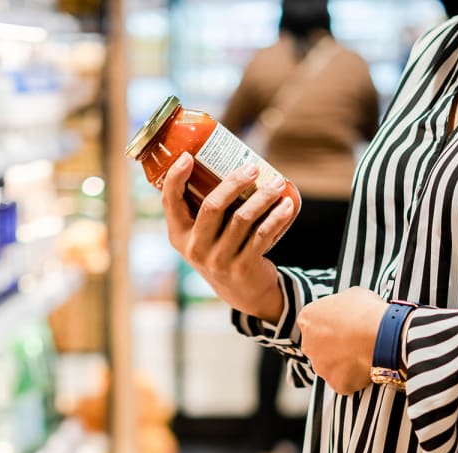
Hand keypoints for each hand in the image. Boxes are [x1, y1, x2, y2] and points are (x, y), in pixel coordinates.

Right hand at [162, 152, 294, 322]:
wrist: (243, 292)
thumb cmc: (223, 250)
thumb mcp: (204, 235)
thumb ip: (205, 208)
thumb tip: (225, 160)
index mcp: (179, 236)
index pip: (169, 203)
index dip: (175, 178)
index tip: (187, 156)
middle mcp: (195, 249)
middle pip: (212, 206)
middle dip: (234, 182)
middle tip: (252, 167)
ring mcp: (218, 260)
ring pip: (242, 218)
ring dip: (263, 197)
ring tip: (277, 183)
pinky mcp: (243, 268)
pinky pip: (262, 235)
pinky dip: (277, 217)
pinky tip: (287, 205)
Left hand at [298, 287, 389, 394]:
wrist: (381, 335)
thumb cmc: (367, 311)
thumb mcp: (352, 295)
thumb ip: (342, 304)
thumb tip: (347, 309)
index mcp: (307, 319)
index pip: (314, 322)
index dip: (332, 323)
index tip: (346, 324)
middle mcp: (308, 344)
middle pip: (320, 346)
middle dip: (335, 344)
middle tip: (355, 340)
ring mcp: (320, 366)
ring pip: (330, 365)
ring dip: (343, 361)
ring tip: (363, 353)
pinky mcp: (335, 383)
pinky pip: (344, 381)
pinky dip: (354, 376)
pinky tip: (367, 366)